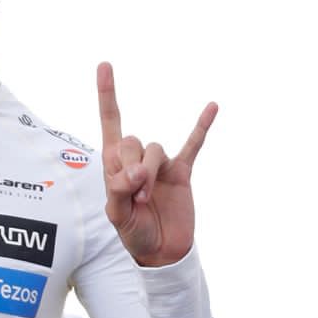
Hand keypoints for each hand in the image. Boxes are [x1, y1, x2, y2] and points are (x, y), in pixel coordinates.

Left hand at [97, 60, 215, 267]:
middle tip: (136, 197)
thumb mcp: (118, 217)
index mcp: (115, 164)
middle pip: (134, 141)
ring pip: (155, 149)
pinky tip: (212, 106)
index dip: (107, 95)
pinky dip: (201, 126)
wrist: (162, 252)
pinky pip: (193, 144)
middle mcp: (137, 159)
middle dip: (134, 167)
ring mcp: (161, 165)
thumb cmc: (135, 234)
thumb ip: (119, 190)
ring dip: (150, 173)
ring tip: (147, 199)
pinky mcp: (182, 172)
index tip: (105, 66)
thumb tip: (134, 172)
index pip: (110, 122)